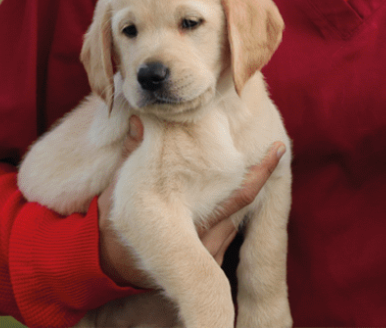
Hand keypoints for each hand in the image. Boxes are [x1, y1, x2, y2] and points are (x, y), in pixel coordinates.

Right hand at [99, 117, 284, 287]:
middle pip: (242, 205)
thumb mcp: (121, 189)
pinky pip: (228, 235)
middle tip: (274, 150)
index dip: (262, 173)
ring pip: (236, 221)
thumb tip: (142, 119)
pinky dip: (229, 217)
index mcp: (191, 222)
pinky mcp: (210, 264)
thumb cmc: (117, 223)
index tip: (280, 149)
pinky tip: (225, 198)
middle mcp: (208, 241)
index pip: (240, 196)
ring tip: (250, 169)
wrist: (106, 266)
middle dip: (256, 179)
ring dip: (241, 196)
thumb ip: (135, 153)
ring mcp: (211, 254)